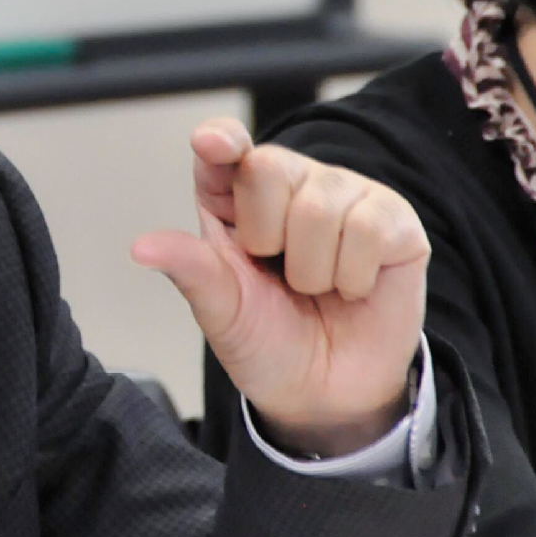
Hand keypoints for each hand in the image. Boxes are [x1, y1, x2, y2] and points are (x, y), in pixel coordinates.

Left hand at [131, 117, 427, 455]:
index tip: (214, 145)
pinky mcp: (394, 221)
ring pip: (320, 204)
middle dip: (266, 237)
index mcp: (235, 198)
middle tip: (280, 274)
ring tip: (318, 288)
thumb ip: (191, 270)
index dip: (221, 140)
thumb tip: (141, 248)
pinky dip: (353, 275)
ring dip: (312, 269)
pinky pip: (368, 226)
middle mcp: (291, 184)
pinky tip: (354, 287)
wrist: (327, 395)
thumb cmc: (268, 342)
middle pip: (269, 168)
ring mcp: (346, 196)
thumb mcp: (221, 312)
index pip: (225, 147)